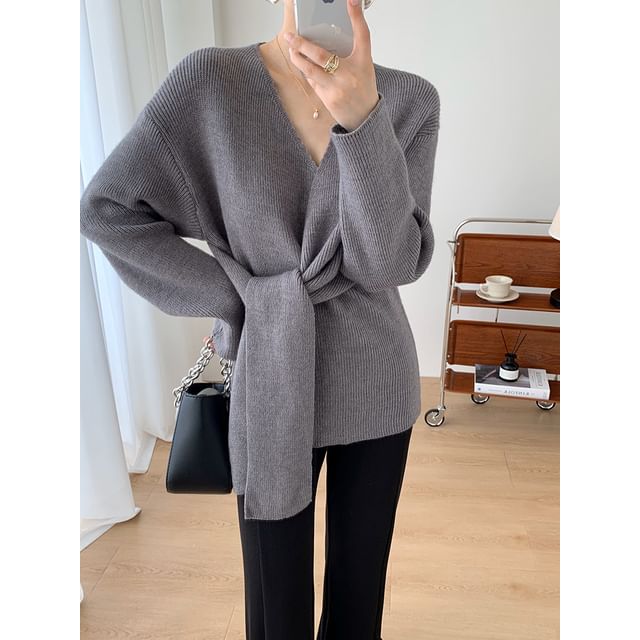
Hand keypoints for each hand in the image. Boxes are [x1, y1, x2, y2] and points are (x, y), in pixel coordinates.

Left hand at [283, 0, 378, 131]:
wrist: (365, 118)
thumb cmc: (363, 88)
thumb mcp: (363, 66)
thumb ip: (349, 52)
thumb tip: (327, 38)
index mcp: (364, 61)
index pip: (362, 34)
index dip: (357, 15)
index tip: (351, 0)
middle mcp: (351, 73)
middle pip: (322, 55)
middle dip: (302, 44)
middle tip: (290, 36)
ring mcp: (338, 88)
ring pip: (310, 70)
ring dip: (298, 59)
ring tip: (292, 50)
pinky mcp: (329, 99)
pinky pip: (313, 82)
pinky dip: (307, 73)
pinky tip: (304, 67)